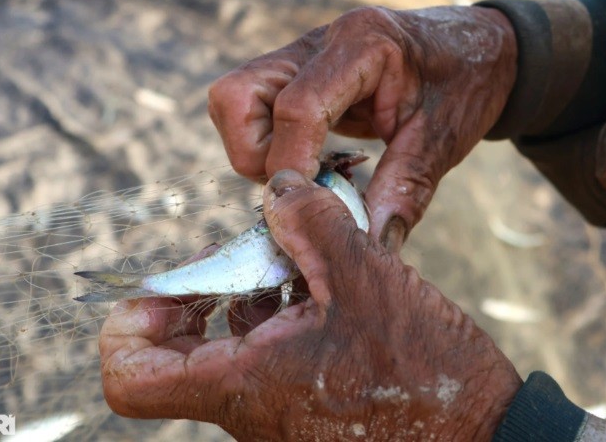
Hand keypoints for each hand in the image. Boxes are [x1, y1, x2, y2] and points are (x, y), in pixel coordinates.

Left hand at [99, 170, 521, 440]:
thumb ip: (311, 223)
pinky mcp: (300, 405)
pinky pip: (260, 359)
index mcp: (245, 384)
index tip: (162, 292)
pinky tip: (309, 288)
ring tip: (283, 262)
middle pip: (168, 359)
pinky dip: (270, 317)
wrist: (479, 436)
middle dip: (188, 300)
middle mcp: (247, 408)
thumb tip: (277, 188)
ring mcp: (273, 412)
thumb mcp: (367, 278)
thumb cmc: (426, 374)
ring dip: (238, 299)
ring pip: (221, 352)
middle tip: (223, 263)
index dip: (125, 330)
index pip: (129, 381)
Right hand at [208, 5, 516, 242]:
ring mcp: (301, 54)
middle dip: (255, 155)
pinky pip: (250, 108)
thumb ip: (403, 192)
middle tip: (302, 183)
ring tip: (306, 172)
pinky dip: (266, 143)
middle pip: (237, 96)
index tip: (304, 208)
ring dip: (254, 149)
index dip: (291, 165)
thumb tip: (368, 248)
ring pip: (233, 101)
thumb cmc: (464, 86)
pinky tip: (309, 159)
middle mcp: (318, 42)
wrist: (475, 50)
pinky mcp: (294, 73)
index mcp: (362, 45)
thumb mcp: (442, 141)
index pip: (297, 107)